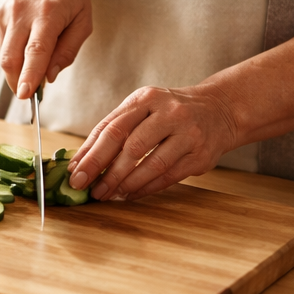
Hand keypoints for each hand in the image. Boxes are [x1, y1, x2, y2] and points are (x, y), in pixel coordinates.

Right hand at [0, 0, 91, 98]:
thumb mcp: (83, 17)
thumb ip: (69, 49)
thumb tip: (51, 76)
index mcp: (48, 13)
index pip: (36, 50)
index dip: (30, 74)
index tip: (25, 95)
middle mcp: (22, 13)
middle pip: (12, 58)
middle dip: (18, 83)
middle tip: (30, 94)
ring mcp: (4, 14)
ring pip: (4, 56)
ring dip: (17, 70)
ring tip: (34, 64)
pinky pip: (2, 47)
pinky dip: (14, 55)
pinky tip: (26, 42)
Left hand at [68, 84, 239, 201]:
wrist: (219, 110)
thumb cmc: (169, 112)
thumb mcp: (144, 107)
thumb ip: (116, 128)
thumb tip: (82, 159)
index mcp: (147, 98)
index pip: (112, 127)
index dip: (90, 152)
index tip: (74, 171)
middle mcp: (169, 113)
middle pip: (130, 145)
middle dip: (103, 170)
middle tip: (85, 187)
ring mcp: (188, 134)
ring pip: (150, 164)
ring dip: (124, 183)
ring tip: (106, 194)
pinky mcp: (200, 156)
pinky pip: (168, 177)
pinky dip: (145, 188)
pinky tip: (129, 194)